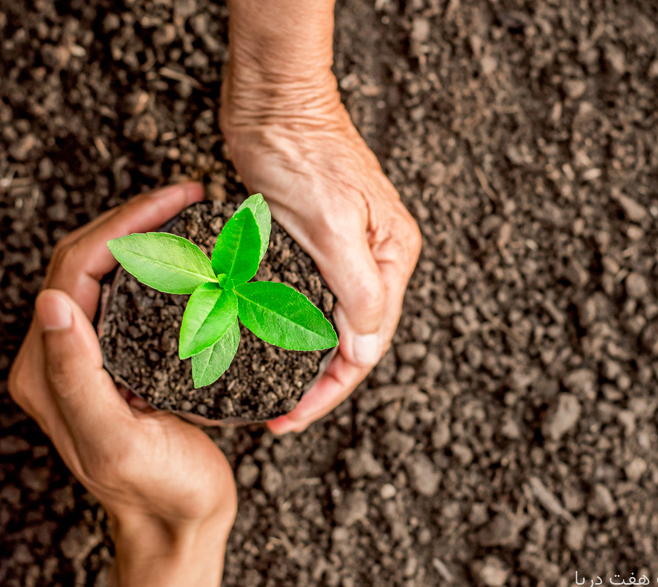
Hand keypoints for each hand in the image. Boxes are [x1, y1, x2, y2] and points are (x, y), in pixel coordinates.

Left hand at [8, 183, 235, 586]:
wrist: (181, 521)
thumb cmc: (158, 489)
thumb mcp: (117, 440)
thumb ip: (77, 375)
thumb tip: (50, 301)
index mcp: (47, 369)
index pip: (75, 270)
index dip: (124, 226)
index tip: (177, 201)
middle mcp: (58, 355)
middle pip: (86, 260)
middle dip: (134, 218)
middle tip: (188, 195)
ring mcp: (88, 355)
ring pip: (105, 271)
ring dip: (143, 234)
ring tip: (189, 212)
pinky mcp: (117, 359)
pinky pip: (127, 294)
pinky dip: (156, 263)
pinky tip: (190, 255)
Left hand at [221, 72, 421, 434]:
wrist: (272, 96)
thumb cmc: (300, 149)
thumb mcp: (332, 222)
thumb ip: (356, 288)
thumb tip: (365, 348)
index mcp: (391, 258)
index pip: (368, 345)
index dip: (330, 390)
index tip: (291, 419)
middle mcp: (375, 260)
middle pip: (351, 341)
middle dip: (317, 384)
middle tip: (277, 417)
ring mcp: (345, 252)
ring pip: (328, 324)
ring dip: (303, 360)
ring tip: (269, 393)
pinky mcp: (314, 242)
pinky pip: (307, 300)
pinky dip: (289, 327)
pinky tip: (265, 344)